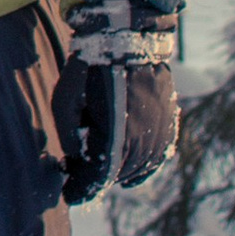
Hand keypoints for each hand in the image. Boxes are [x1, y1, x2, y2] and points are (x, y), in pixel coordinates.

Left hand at [55, 0, 180, 204]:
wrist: (127, 39)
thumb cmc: (90, 69)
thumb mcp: (65, 101)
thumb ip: (69, 135)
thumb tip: (76, 159)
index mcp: (115, 137)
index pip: (98, 178)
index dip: (82, 189)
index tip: (71, 195)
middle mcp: (143, 141)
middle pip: (117, 175)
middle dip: (96, 178)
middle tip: (78, 173)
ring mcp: (160, 133)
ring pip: (139, 169)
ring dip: (118, 171)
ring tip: (99, 164)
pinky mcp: (169, 123)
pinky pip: (158, 156)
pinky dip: (142, 165)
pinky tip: (128, 166)